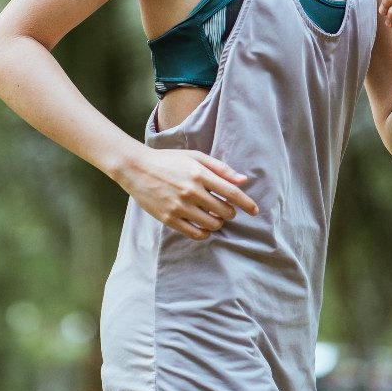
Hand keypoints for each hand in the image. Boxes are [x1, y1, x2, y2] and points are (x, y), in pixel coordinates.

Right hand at [118, 147, 259, 240]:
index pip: (232, 193)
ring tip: (214, 218)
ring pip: (212, 224)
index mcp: (199, 173)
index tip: (255, 210)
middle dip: (230, 213)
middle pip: (224, 211)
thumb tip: (243, 181)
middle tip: (226, 210)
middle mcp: (191, 191)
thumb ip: (220, 168)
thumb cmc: (169, 160)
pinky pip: (195, 233)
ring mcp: (179, 206)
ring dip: (218, 223)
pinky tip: (203, 226)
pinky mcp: (169, 218)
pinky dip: (204, 233)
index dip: (247, 204)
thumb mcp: (195, 157)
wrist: (136, 168)